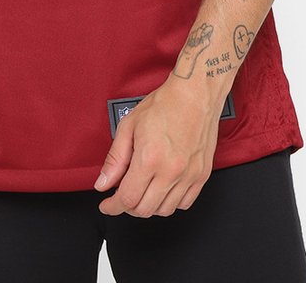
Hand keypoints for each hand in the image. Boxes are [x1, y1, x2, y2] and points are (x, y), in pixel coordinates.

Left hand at [95, 77, 220, 216]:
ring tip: (143, 189)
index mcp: (149, 158)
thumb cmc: (164, 105)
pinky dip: (170, 203)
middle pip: (144, 209)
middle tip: (122, 195)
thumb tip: (103, 184)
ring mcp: (189, 175)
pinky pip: (184, 204)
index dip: (113, 206)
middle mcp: (171, 171)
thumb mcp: (129, 126)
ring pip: (164, 210)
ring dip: (149, 206)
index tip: (107, 205)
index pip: (127, 198)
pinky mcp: (202, 176)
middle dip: (128, 207)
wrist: (195, 94)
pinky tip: (162, 189)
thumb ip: (115, 159)